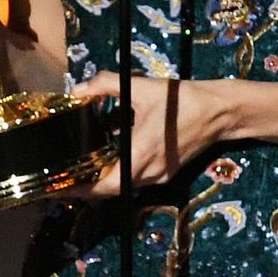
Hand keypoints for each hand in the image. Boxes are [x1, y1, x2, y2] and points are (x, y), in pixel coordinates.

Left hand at [71, 72, 233, 195]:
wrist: (219, 111)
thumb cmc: (181, 100)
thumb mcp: (140, 87)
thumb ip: (105, 85)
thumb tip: (77, 89)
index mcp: (140, 155)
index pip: (104, 186)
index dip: (79, 189)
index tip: (58, 186)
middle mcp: (150, 172)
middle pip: (110, 191)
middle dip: (85, 188)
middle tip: (63, 178)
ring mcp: (161, 176)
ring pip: (123, 187)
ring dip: (102, 183)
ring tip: (80, 170)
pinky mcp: (168, 173)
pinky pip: (136, 181)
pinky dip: (119, 176)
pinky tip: (108, 161)